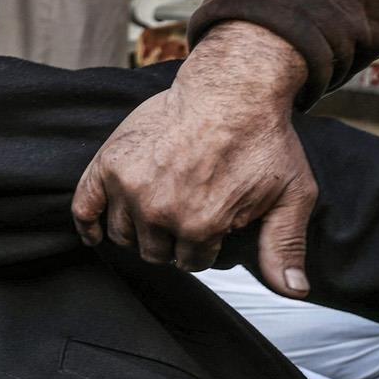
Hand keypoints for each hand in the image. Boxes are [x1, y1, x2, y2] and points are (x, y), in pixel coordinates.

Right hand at [71, 21, 316, 289]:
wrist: (232, 87)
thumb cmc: (263, 138)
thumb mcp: (290, 195)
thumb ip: (285, 246)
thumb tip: (294, 291)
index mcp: (200, 224)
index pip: (192, 262)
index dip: (207, 246)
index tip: (214, 224)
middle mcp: (159, 210)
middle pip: (155, 252)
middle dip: (173, 241)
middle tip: (188, 214)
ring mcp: (130, 186)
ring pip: (122, 235)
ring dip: (139, 231)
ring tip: (159, 212)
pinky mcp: (109, 164)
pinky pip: (84, 207)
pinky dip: (88, 224)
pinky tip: (97, 231)